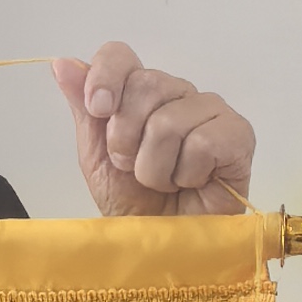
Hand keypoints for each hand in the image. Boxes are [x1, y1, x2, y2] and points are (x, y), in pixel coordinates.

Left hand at [53, 43, 254, 217]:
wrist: (161, 245)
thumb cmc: (132, 202)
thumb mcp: (96, 156)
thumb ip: (84, 108)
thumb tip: (63, 63)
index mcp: (141, 92)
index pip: (121, 55)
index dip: (106, 76)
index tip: (98, 110)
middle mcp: (177, 93)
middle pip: (146, 83)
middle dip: (127, 138)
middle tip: (133, 168)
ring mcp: (211, 111)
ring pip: (169, 120)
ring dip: (155, 167)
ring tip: (164, 183)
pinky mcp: (238, 136)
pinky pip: (203, 141)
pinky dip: (187, 173)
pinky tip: (192, 184)